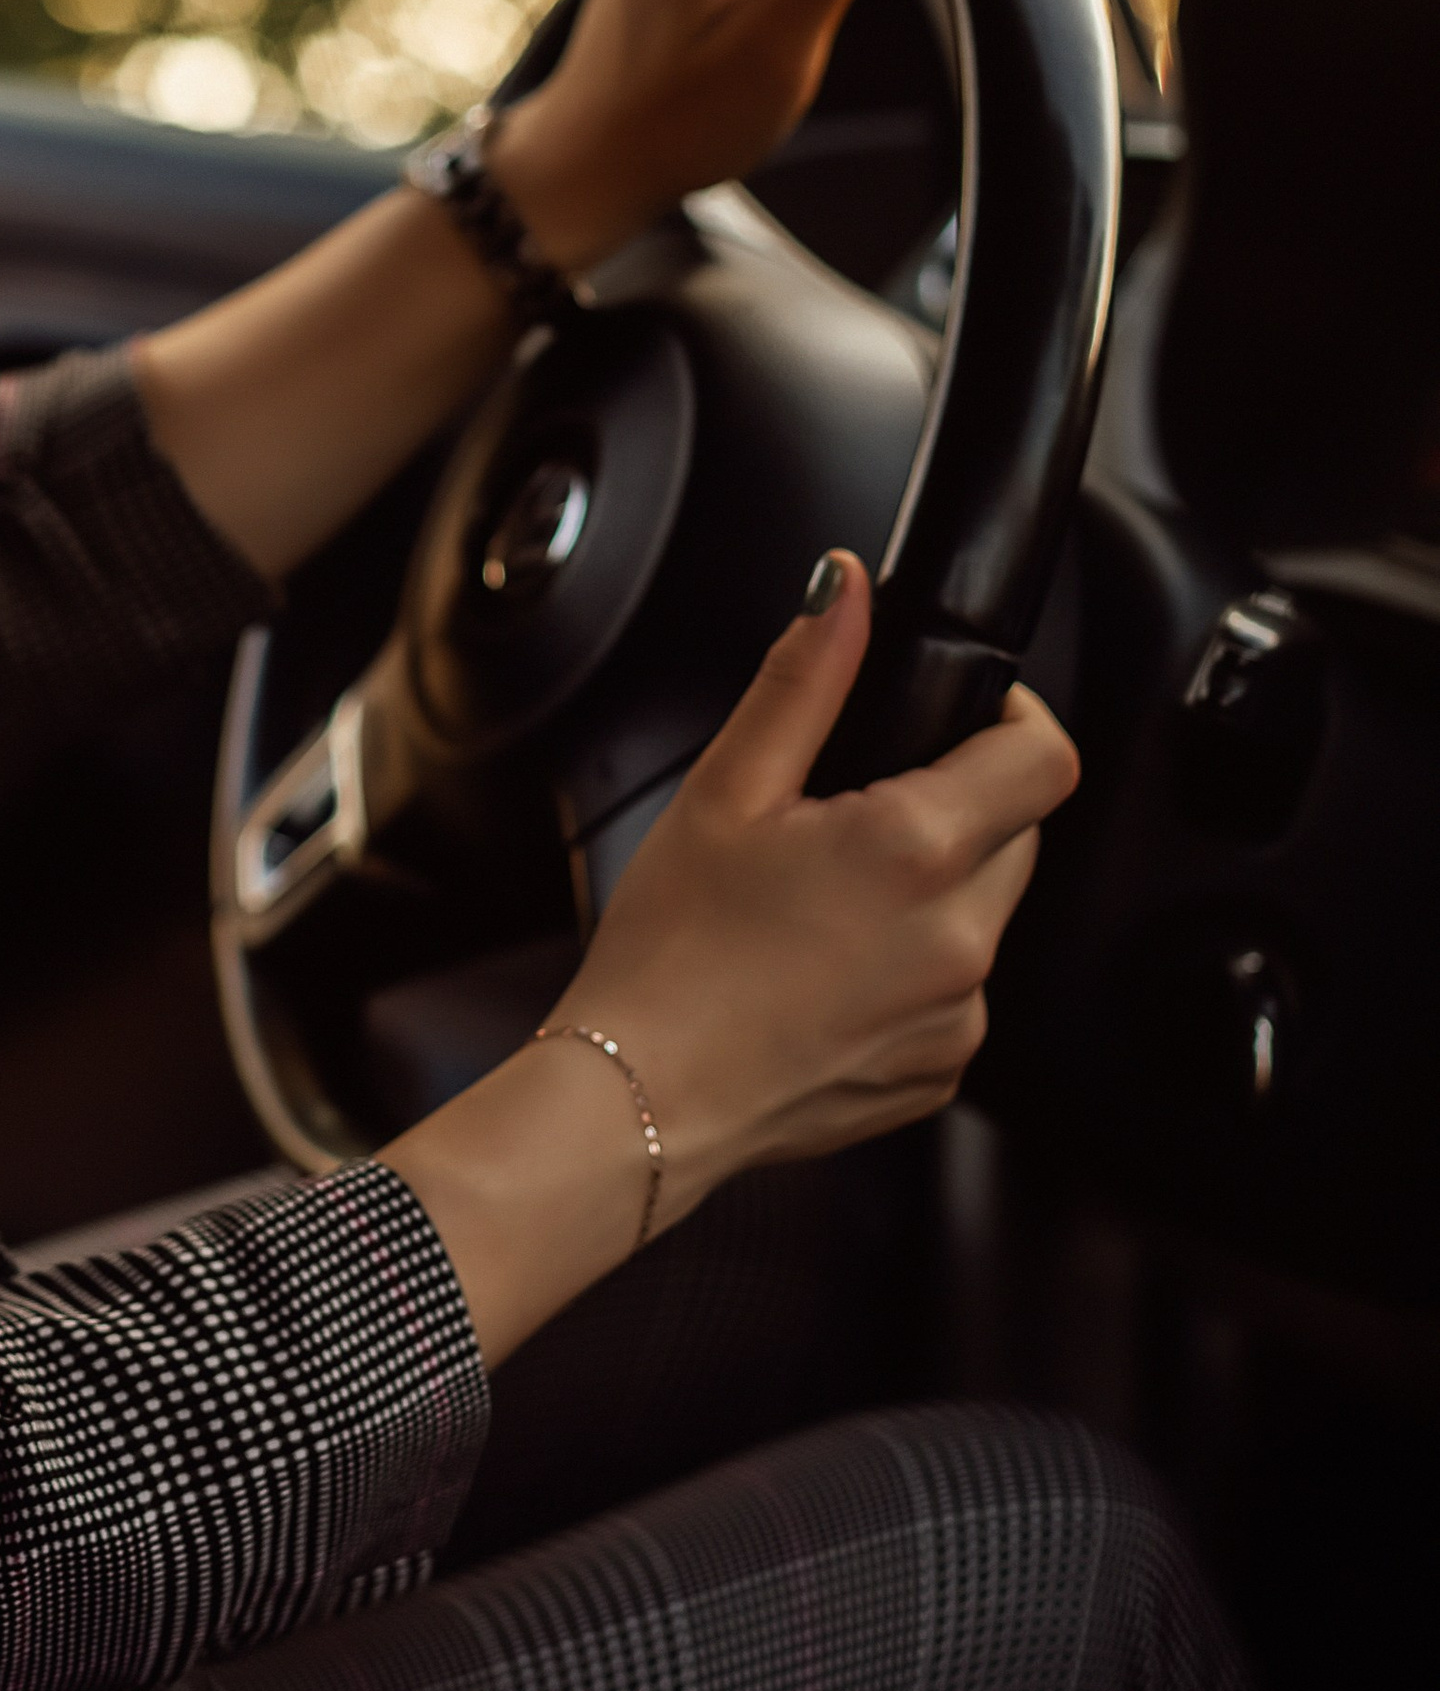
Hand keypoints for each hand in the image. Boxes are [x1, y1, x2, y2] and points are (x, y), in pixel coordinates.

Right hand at [563, 548, 1075, 1203]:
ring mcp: (958, 1015)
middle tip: (853, 813)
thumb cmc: (669, 954)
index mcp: (915, 850)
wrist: (643, 1101)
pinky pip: (958, 991)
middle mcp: (960, 938)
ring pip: (985, 913)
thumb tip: (846, 589)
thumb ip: (804, 677)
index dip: (1014, 718)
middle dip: (957, 804)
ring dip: (934, 889)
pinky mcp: (941, 1070)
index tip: (961, 718)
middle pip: (1018, 832)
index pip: (1046, 758)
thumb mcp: (725, 790)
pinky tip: (828, 970)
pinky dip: (913, 968)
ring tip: (827, 902)